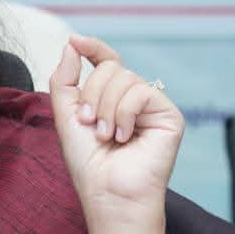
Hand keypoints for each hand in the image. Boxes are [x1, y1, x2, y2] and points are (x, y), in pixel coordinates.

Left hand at [49, 34, 183, 233]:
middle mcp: (133, 99)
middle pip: (111, 67)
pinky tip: (123, 136)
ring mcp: (152, 106)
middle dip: (91, 93)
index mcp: (111, 98)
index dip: (93, 47)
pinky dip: (123, 113)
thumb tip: (72, 44)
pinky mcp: (169, 115)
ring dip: (105, 107)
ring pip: (124, 77)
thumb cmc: (88, 163)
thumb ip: (65, 80)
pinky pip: (141, 91)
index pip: (107, 61)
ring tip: (105, 135)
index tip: (75, 40)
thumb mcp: (66, 116)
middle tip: (88, 124)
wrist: (107, 193)